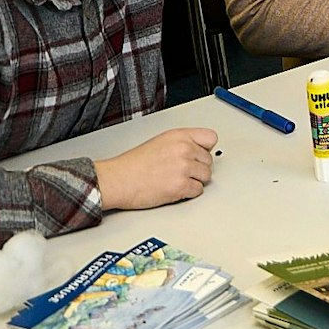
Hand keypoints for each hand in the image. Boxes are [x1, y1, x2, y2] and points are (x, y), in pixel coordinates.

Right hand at [96, 128, 217, 210]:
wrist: (117, 180)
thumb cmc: (133, 164)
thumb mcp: (160, 142)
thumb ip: (182, 143)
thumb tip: (200, 150)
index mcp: (179, 136)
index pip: (211, 138)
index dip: (205, 149)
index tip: (198, 155)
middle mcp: (184, 149)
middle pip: (209, 161)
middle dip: (197, 168)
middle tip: (180, 171)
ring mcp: (183, 167)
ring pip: (206, 176)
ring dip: (194, 181)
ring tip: (176, 180)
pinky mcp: (181, 185)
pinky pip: (198, 190)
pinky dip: (189, 193)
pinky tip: (174, 189)